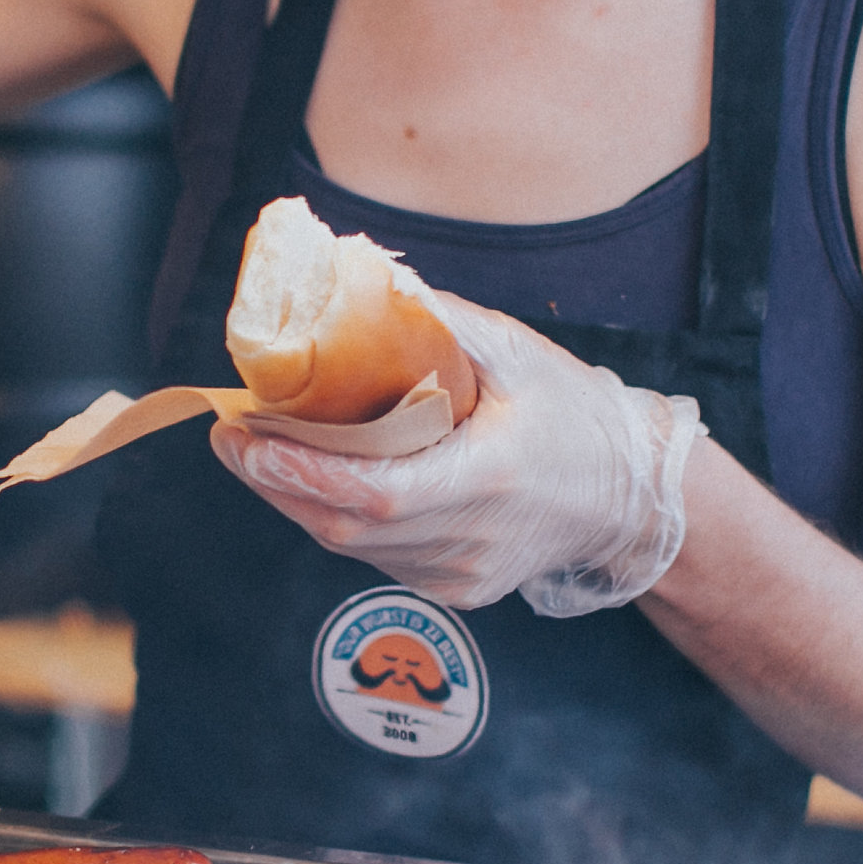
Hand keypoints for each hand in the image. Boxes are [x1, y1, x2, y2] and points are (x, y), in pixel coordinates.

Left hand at [211, 294, 700, 617]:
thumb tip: (360, 272)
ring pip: (350, 547)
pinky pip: (374, 556)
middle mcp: (471, 541)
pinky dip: (336, 518)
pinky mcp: (454, 591)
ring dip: (296, 500)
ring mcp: (461, 575)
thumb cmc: (575, 415)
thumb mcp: (516, 352)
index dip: (297, 471)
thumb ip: (438, 318)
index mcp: (489, 480)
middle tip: (231, 432)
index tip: (244, 434)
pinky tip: (315, 481)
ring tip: (259, 450)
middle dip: (275, 481)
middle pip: (343, 526)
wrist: (631, 498)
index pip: (371, 492)